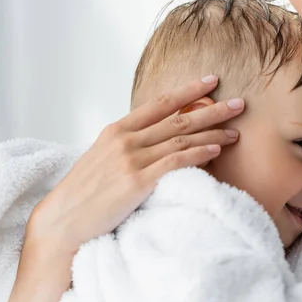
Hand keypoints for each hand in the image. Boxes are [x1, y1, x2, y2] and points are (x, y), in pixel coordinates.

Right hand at [25, 75, 242, 257]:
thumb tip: (152, 143)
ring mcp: (131, 159)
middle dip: (212, 109)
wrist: (62, 221)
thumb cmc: (83, 194)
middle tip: (239, 104)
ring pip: (180, 138)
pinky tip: (216, 150)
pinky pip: (175, 161)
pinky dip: (198, 153)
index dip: (188, 90)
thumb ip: (126, 147)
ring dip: (212, 132)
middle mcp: (125, 139)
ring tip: (235, 131)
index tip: (211, 81)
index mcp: (116, 130)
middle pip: (177, 118)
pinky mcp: (136, 181)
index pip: (159, 103)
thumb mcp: (101, 160)